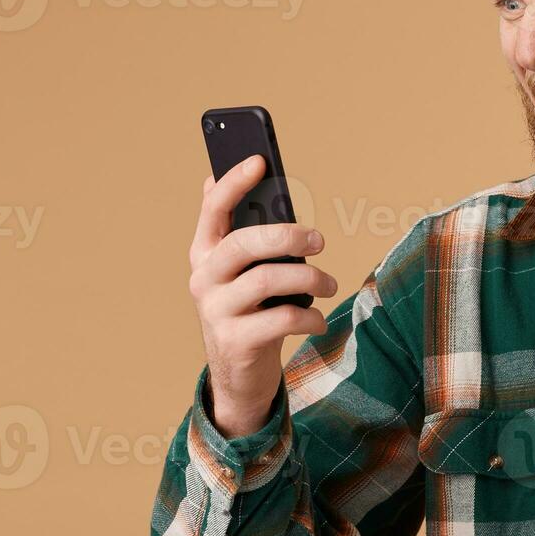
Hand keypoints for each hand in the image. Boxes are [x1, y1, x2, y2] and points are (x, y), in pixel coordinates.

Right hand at [187, 154, 337, 438]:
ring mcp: (216, 311)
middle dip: (288, 236)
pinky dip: (309, 316)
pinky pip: (281, 319)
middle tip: (320, 240)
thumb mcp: (246, 273)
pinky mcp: (235, 342)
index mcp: (205, 254)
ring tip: (330, 284)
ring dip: (310, 279)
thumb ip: (249, 234)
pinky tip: (318, 319)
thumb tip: (249, 180)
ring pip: (267, 281)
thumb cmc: (251, 310)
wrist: (239, 375)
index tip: (259, 160)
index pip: (214, 210)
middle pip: (244, 243)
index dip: (234, 183)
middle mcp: (204, 279)